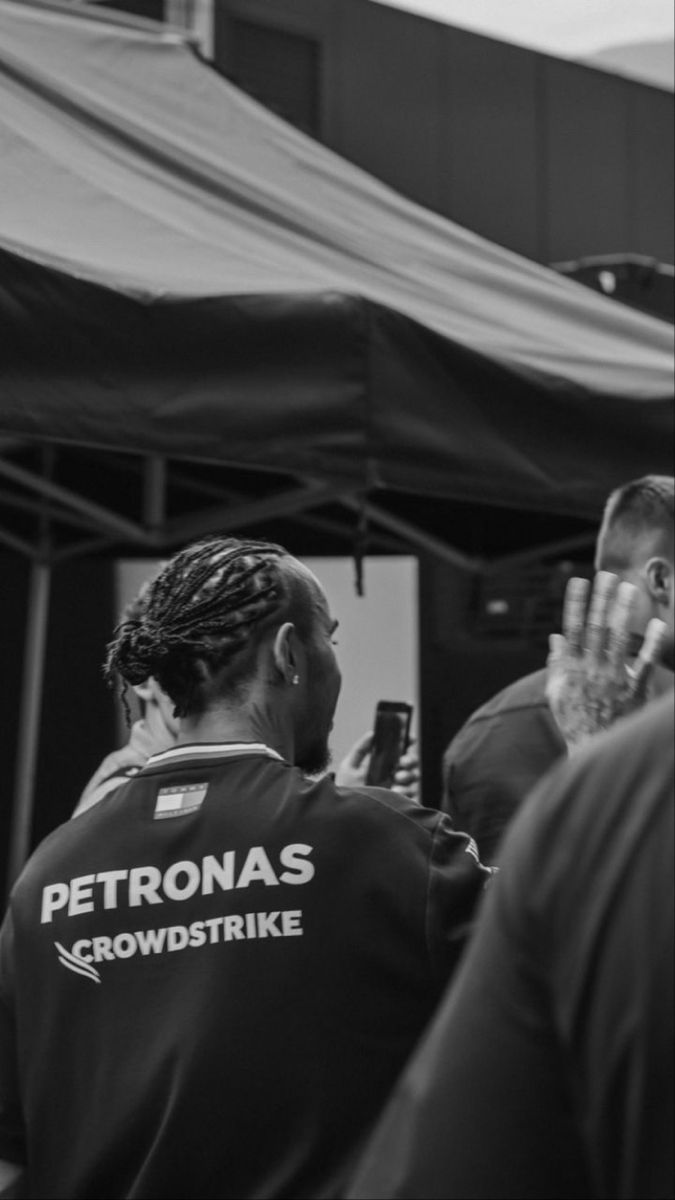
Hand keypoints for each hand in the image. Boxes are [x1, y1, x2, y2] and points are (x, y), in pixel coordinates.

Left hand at [335, 732, 420, 801]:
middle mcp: (394, 774)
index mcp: (385, 763)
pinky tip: (396, 792)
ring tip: (396, 781)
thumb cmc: (346, 789)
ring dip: (407, 776)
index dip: (408, 741)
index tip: (409, 738)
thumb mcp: (349, 766)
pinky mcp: (401, 803)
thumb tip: (372, 733)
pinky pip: (412, 795)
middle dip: (410, 760)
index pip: (401, 749)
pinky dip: (406, 792)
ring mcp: (400, 788)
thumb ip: (360, 749)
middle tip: (402, 763)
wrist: (343, 812)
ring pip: (414, 777)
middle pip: (411, 762)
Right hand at [546, 572, 666, 753]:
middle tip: (607, 575)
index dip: (576, 604)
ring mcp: (613, 679)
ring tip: (629, 589)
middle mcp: (591, 670)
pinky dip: (651, 644)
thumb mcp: (556, 694)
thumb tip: (556, 637)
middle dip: (601, 599)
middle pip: (596, 627)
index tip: (579, 581)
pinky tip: (658, 624)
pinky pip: (645, 664)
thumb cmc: (575, 721)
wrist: (594, 749)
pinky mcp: (634, 691)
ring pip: (619, 639)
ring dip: (623, 612)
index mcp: (571, 668)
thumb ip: (556, 664)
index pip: (573, 628)